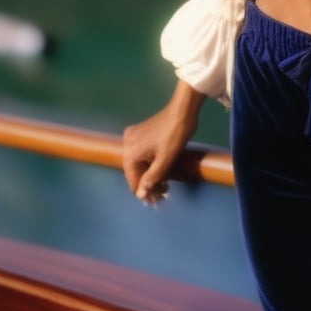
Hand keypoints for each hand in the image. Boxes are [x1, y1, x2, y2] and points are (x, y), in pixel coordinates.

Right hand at [122, 81, 203, 204]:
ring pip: (139, 165)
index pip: (134, 182)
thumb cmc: (176, 133)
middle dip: (149, 184)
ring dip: (150, 175)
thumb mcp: (166, 159)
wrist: (183, 110)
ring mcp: (132, 137)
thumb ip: (152, 178)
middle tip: (165, 193)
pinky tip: (160, 170)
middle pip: (135, 173)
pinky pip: (141, 155)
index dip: (146, 193)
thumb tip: (141, 194)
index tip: (159, 201)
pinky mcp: (139, 133)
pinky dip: (149, 164)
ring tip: (165, 184)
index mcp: (131, 153)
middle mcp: (127, 144)